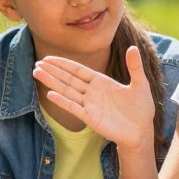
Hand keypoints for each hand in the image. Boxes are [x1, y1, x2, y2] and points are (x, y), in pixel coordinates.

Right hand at [32, 48, 155, 150]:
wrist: (142, 131)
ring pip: (67, 91)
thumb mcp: (140, 84)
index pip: (77, 70)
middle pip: (68, 79)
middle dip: (53, 71)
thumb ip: (134, 66)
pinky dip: (62, 101)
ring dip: (52, 82)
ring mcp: (90, 105)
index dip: (63, 64)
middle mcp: (92, 92)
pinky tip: (50, 94)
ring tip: (37, 73)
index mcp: (101, 82)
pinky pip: (74, 108)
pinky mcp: (90, 118)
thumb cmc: (141, 108)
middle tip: (36, 64)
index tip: (48, 59)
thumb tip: (133, 47)